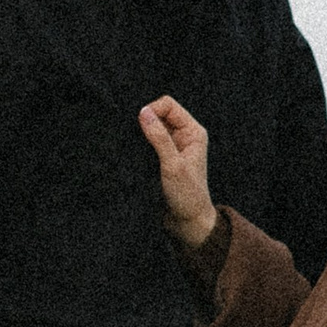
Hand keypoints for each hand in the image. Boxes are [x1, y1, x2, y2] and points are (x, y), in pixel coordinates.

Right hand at [138, 94, 215, 247]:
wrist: (187, 222)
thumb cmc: (187, 196)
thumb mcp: (172, 165)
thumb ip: (158, 138)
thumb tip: (143, 112)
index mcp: (193, 132)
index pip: (168, 105)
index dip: (152, 110)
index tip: (140, 124)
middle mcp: (183, 135)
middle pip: (159, 113)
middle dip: (145, 121)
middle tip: (135, 137)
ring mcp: (172, 146)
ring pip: (151, 128)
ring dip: (141, 134)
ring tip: (135, 147)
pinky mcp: (162, 157)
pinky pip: (148, 142)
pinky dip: (140, 145)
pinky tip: (134, 154)